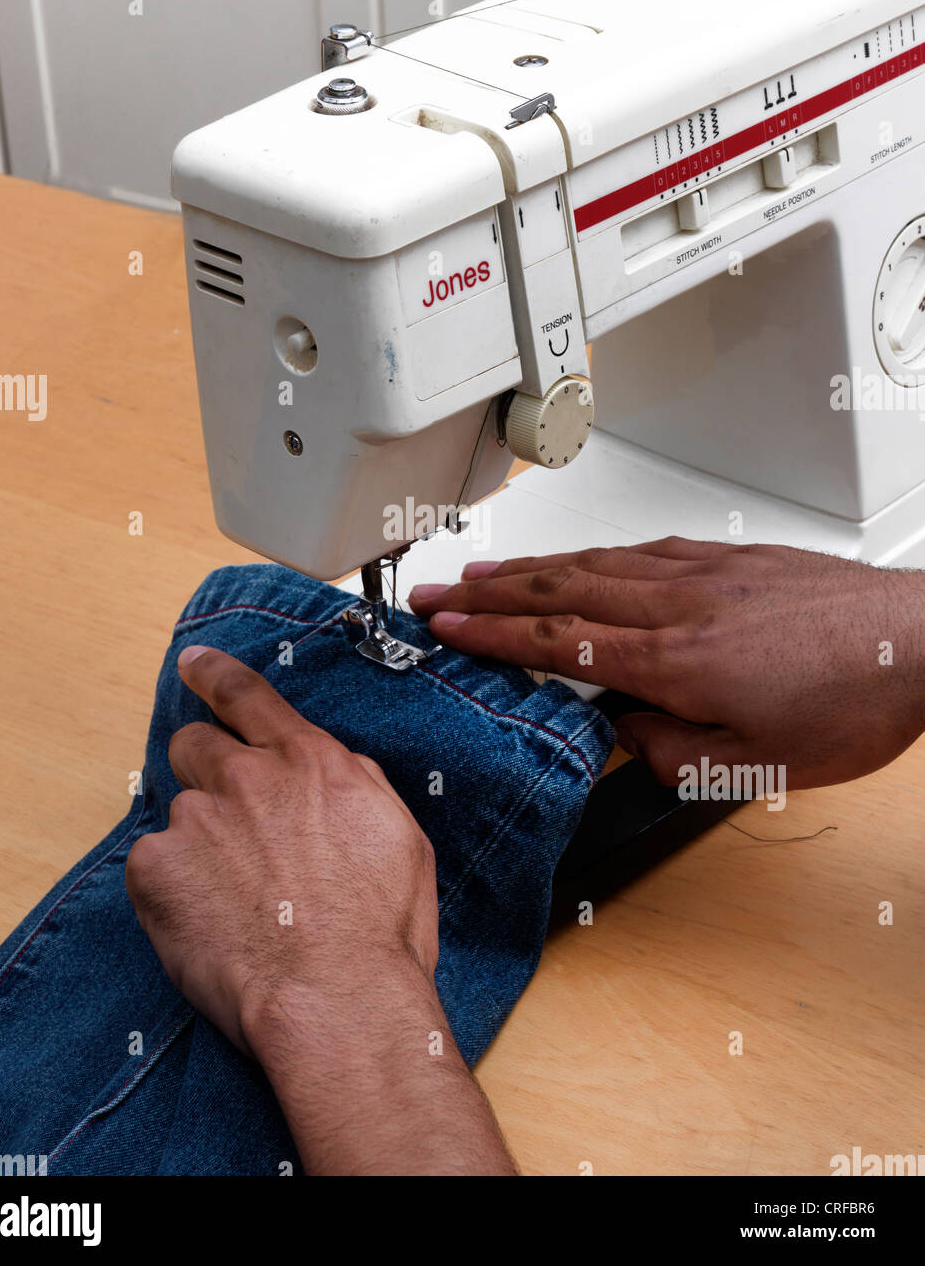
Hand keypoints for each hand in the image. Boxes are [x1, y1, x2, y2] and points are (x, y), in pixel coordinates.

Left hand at [126, 645, 514, 1174]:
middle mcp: (247, 778)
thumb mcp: (396, 835)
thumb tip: (325, 776)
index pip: (247, 695)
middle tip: (228, 826)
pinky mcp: (156, 871)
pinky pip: (154, 869)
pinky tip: (212, 927)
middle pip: (195, 746)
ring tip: (236, 904)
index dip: (213, 673)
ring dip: (199, 847)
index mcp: (310, 762)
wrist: (339, 998)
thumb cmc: (381, 930)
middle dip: (204, 773)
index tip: (192, 663)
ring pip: (181, 818)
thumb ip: (350, 787)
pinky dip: (174, 893)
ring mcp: (197, 821)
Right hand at [408, 539, 924, 790]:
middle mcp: (677, 606)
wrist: (923, 641)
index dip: (492, 633)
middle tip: (435, 591)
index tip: (445, 625)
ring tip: (484, 570)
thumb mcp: (757, 764)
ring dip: (530, 566)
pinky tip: (581, 556)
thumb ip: (674, 751)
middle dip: (488, 591)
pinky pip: (642, 549)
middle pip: (560, 590)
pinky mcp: (731, 557)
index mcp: (674, 661)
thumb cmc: (853, 700)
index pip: (558, 641)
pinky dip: (595, 551)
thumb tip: (625, 734)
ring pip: (595, 562)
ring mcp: (702, 573)